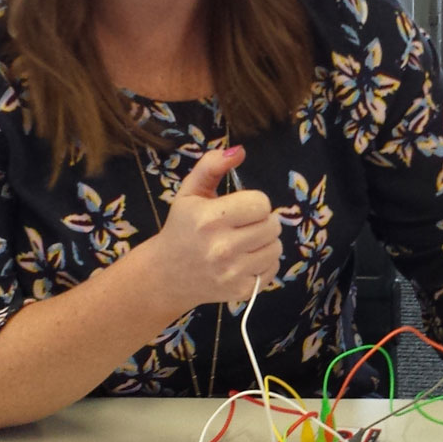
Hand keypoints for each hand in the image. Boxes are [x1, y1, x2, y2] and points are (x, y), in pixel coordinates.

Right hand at [141, 146, 281, 303]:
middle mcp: (221, 247)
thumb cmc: (182, 228)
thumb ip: (212, 166)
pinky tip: (243, 261)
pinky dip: (263, 263)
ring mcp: (232, 272)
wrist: (167, 274)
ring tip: (243, 242)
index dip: (254, 203)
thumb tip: (239, 151)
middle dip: (261, 222)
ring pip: (276, 248)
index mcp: (209, 218)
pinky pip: (273, 269)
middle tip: (242, 226)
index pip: (261, 203)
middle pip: (272, 225)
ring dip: (265, 242)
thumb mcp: (190, 192)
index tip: (239, 209)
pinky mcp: (240, 290)